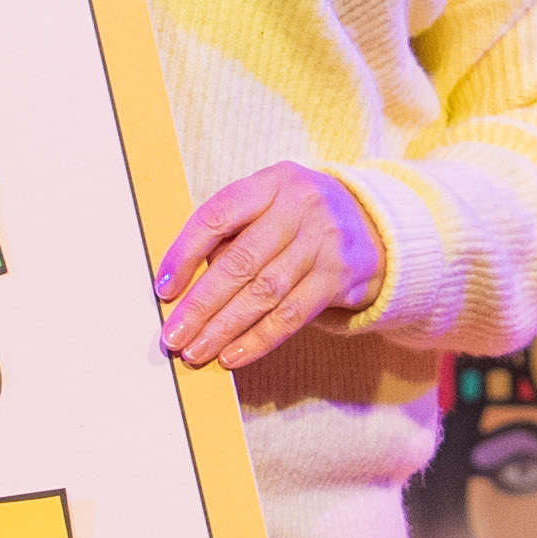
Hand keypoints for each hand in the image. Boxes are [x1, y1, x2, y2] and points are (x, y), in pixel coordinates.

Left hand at [153, 163, 377, 369]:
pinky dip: (258, 339)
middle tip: (174, 336)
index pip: (218, 216)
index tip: (163, 289)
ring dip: (225, 328)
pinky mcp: (339, 277)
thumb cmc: (297, 219)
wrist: (373, 225)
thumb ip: (231, 235)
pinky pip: (291, 315)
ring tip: (196, 351)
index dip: (184, 254)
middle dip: (201, 305)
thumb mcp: (268, 205)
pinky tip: (232, 355)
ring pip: (264, 293)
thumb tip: (182, 287)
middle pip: (241, 262)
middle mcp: (301, 207)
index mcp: (272, 182)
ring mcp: (324, 242)